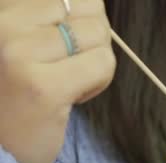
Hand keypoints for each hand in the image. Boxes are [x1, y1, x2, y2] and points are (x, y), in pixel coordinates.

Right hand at [0, 0, 114, 162]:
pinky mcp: (43, 87)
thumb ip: (48, 17)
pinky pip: (102, 63)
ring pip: (98, 34)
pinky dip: (99, 81)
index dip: (79, 17)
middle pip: (86, 7)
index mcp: (0, 10)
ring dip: (95, 62)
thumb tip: (91, 3)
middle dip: (91, 37)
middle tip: (67, 66)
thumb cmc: (14, 95)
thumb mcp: (24, 42)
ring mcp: (19, 53)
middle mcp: (2, 24)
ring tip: (67, 83)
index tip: (61, 46)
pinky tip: (72, 97)